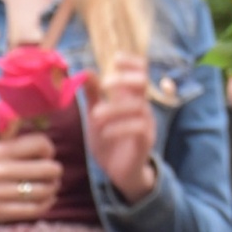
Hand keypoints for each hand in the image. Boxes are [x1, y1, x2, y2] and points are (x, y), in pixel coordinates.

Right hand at [0, 133, 60, 226]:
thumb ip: (15, 144)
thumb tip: (46, 143)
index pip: (38, 144)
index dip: (49, 149)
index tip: (46, 155)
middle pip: (47, 169)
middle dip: (56, 171)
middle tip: (53, 174)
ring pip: (42, 191)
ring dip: (53, 189)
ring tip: (52, 187)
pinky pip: (32, 210)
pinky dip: (46, 205)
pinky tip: (47, 200)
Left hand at [87, 52, 157, 202]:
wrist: (119, 172)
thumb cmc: (109, 140)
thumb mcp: (96, 115)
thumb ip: (93, 94)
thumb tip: (85, 71)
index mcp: (129, 98)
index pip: (140, 71)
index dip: (131, 62)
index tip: (115, 59)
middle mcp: (141, 107)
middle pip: (143, 82)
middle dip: (124, 79)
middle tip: (105, 84)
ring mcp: (145, 123)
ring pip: (138, 106)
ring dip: (114, 108)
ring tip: (95, 116)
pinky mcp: (145, 141)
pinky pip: (138, 128)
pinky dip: (120, 127)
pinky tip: (105, 132)